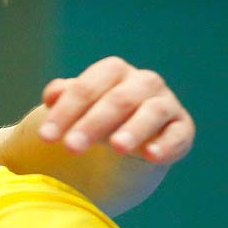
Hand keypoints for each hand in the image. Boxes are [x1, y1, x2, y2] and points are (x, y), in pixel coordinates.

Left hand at [39, 57, 193, 162]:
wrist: (118, 151)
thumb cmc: (90, 124)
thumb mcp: (71, 113)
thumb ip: (63, 99)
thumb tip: (54, 93)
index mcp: (113, 72)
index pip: (89, 86)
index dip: (66, 110)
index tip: (45, 137)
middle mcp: (143, 82)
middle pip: (119, 98)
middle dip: (93, 123)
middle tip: (71, 147)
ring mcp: (165, 104)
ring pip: (153, 111)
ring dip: (134, 128)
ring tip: (117, 147)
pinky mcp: (181, 129)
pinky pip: (179, 134)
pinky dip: (167, 144)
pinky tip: (150, 155)